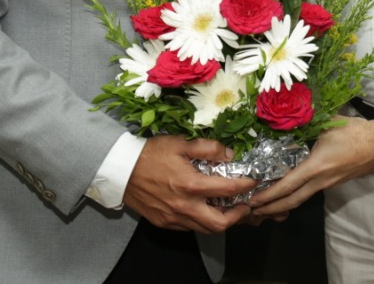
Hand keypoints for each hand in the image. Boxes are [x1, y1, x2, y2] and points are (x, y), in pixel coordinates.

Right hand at [122, 136, 256, 232]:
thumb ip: (207, 148)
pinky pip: (189, 228)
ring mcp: (174, 217)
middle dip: (238, 216)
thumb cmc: (151, 154)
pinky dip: (202, 222)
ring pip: (205, 229)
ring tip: (228, 209)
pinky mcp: (164, 223)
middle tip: (245, 205)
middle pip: (220, 223)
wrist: (121, 170)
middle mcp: (184, 206)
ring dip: (221, 221)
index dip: (245, 185)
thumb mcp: (180, 143)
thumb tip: (229, 154)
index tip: (253, 181)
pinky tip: (204, 210)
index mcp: (191, 185)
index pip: (228, 190)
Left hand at [246, 117, 373, 218]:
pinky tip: (287, 193)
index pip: (288, 185)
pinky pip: (309, 193)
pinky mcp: (333, 183)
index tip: (253, 199)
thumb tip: (286, 117)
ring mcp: (328, 184)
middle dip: (271, 208)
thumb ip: (306, 122)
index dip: (269, 195)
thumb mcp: (328, 123)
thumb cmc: (354, 132)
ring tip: (265, 205)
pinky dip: (294, 197)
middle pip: (292, 201)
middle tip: (252, 210)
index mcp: (317, 166)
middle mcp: (321, 180)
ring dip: (282, 205)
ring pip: (301, 199)